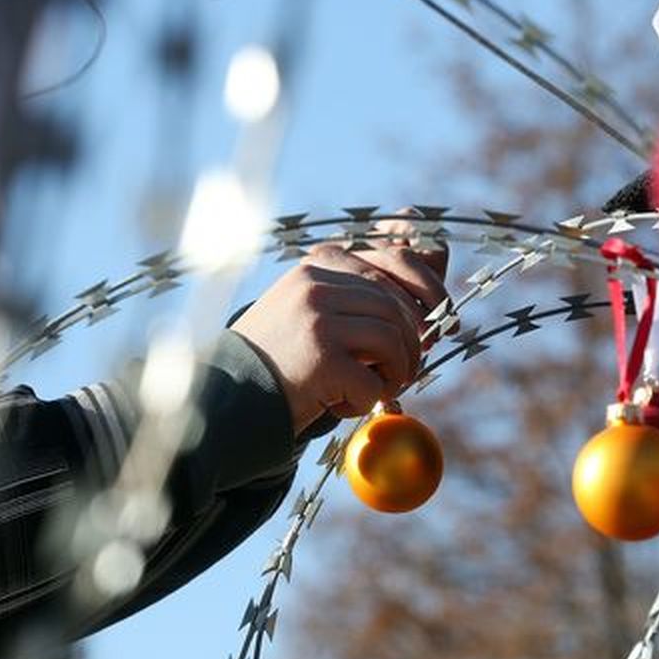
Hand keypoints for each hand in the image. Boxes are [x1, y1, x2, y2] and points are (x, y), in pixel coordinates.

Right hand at [229, 217, 450, 433]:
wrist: (225, 393)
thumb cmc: (275, 355)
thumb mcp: (308, 307)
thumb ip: (353, 290)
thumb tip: (434, 253)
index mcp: (317, 265)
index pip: (391, 264)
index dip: (424, 296)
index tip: (434, 327)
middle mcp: (316, 285)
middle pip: (395, 307)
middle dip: (411, 342)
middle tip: (406, 371)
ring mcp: (318, 319)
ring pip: (392, 340)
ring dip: (396, 372)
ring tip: (375, 390)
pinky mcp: (321, 359)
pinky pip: (373, 382)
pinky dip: (367, 400)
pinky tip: (340, 404)